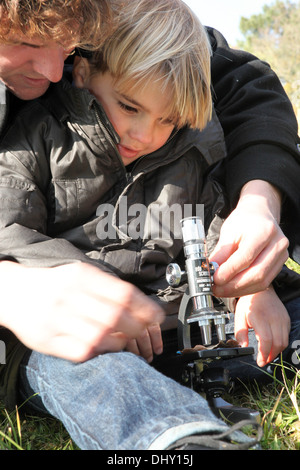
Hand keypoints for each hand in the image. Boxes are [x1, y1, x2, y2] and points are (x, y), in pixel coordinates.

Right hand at [0, 261, 163, 361]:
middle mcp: (69, 296)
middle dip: (137, 327)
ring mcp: (57, 319)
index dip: (145, 307)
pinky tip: (106, 347)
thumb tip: (141, 301)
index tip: (157, 315)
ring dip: (121, 341)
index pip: (122, 293)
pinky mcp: (48, 340)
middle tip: (144, 330)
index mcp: (81, 276)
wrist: (14, 292)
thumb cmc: (55, 283)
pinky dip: (100, 351)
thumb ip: (106, 285)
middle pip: (114, 316)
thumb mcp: (79, 272)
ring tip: (127, 340)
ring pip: (100, 336)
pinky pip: (82, 351)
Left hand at [210, 180, 288, 296]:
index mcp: (264, 231)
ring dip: (239, 290)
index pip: (246, 257)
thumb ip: (221, 252)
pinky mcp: (279, 265)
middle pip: (256, 273)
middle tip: (216, 288)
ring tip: (222, 290)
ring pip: (261, 281)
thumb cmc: (244, 221)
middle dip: (234, 285)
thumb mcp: (228, 232)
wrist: (259, 215)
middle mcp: (277, 244)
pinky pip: (264, 283)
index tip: (215, 279)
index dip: (229, 271)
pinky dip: (247, 289)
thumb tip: (210, 270)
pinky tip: (233, 288)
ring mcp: (281, 255)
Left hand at [234, 286, 290, 366]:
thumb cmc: (248, 303)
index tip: (259, 361)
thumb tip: (243, 347)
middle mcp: (274, 318)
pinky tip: (272, 345)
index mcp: (260, 317)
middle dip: (271, 356)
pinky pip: (286, 335)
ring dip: (276, 352)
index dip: (264, 354)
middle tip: (263, 361)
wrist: (261, 290)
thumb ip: (240, 333)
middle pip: (278, 343)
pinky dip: (280, 343)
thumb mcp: (238, 316)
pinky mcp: (286, 319)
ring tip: (267, 355)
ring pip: (284, 341)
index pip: (266, 340)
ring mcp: (282, 319)